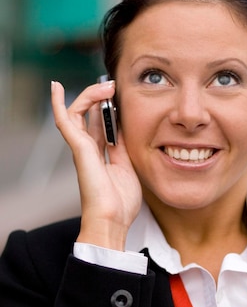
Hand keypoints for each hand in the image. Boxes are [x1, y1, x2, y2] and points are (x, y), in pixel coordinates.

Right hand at [51, 81, 141, 249]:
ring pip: (78, 114)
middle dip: (99, 98)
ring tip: (105, 86)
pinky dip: (59, 104)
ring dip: (90, 96)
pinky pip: (65, 122)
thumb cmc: (120, 203)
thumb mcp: (129, 169)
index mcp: (102, 156)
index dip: (108, 109)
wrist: (112, 221)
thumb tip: (126, 131)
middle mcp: (89, 151)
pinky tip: (57, 88)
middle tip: (113, 86)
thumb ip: (125, 150)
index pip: (100, 126)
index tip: (118, 96)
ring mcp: (82, 150)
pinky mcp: (79, 150)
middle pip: (89, 116)